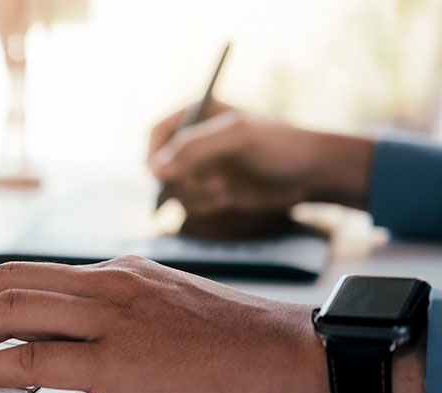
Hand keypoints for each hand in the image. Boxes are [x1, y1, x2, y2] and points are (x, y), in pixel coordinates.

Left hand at [0, 258, 424, 392]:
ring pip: (12, 311)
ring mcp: (113, 320)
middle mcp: (109, 285)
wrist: (294, 359)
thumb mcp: (168, 313)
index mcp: (120, 273)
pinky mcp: (120, 363)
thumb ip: (121, 317)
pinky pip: (36, 360)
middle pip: (8, 282)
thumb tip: (77, 340)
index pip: (32, 273)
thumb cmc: (240, 346)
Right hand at [148, 102, 373, 237]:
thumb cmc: (278, 145)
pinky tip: (231, 197)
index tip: (161, 174)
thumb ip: (193, 149)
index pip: (157, 133)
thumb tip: (156, 170)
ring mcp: (201, 168)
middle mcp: (195, 142)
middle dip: (181, 179)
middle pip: (161, 166)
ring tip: (224, 189)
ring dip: (196, 195)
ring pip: (174, 189)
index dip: (154, 154)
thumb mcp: (235, 138)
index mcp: (198, 115)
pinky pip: (190, 204)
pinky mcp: (210, 191)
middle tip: (208, 182)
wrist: (311, 173)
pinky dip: (207, 205)